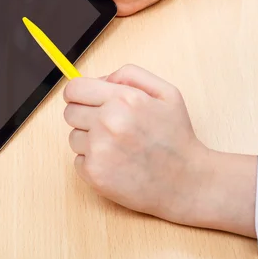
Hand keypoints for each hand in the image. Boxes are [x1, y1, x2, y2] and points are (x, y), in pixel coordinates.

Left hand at [62, 64, 257, 237]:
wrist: (187, 183)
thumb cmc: (176, 138)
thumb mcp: (166, 93)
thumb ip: (131, 75)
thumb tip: (100, 79)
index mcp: (124, 99)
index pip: (74, 89)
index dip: (78, 94)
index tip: (83, 101)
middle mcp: (108, 122)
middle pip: (69, 112)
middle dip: (85, 116)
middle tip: (108, 127)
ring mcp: (99, 149)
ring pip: (73, 137)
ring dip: (89, 141)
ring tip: (118, 148)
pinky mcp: (94, 173)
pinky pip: (78, 160)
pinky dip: (93, 162)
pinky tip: (116, 164)